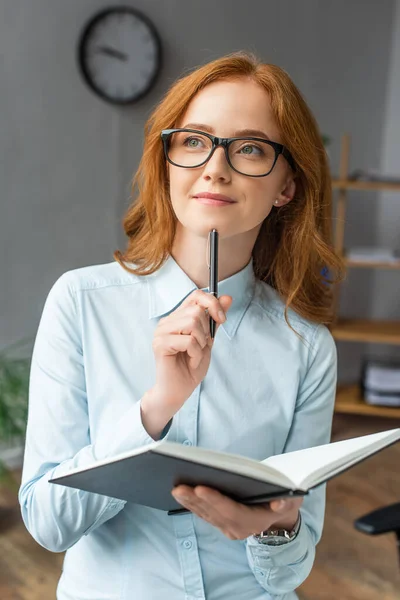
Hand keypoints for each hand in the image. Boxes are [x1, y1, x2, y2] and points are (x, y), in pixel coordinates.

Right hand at [141, 290, 232, 437]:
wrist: (179, 391)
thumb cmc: (191, 366)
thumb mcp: (208, 340)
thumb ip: (215, 319)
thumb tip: (228, 297)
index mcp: (177, 317)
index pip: (196, 295)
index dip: (212, 303)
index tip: (222, 319)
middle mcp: (167, 321)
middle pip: (196, 310)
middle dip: (206, 331)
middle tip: (201, 347)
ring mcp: (161, 332)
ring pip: (192, 323)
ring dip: (201, 343)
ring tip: (194, 354)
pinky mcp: (160, 344)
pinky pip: (188, 340)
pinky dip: (196, 353)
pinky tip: (190, 361)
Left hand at [171, 485, 302, 539]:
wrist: (281, 517)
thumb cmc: (286, 501)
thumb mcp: (292, 499)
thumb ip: (286, 501)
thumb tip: (279, 501)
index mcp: (254, 522)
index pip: (231, 510)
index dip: (214, 499)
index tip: (199, 487)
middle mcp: (238, 529)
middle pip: (214, 513)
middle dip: (195, 499)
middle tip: (179, 486)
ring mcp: (228, 528)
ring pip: (206, 515)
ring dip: (189, 502)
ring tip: (176, 488)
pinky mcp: (221, 524)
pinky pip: (204, 515)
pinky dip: (192, 505)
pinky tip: (181, 494)